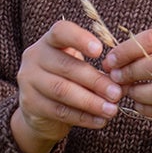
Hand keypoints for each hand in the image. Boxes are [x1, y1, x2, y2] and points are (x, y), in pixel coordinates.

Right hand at [11, 20, 121, 152]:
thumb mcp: (80, 70)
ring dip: (91, 102)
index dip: (80, 39)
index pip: (61, 32)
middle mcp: (35, 57)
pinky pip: (59, 111)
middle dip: (95, 81)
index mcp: (49, 41)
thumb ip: (98, 73)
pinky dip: (83, 117)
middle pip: (66, 67)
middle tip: (117, 93)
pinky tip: (100, 121)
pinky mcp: (30, 104)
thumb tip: (123, 85)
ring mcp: (29, 80)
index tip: (100, 51)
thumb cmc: (67, 81)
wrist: (41, 110)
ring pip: (62, 91)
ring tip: (111, 109)